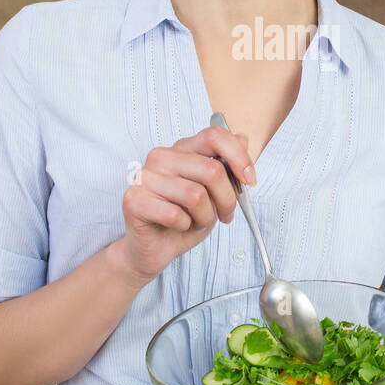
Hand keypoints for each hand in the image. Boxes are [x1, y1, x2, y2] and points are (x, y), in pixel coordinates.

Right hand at [112, 126, 255, 286]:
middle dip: (227, 199)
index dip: (239, 157)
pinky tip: (178, 226)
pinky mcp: (134, 200)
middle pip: (212, 170)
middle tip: (224, 215)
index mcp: (181, 149)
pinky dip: (184, 226)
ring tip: (197, 221)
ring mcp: (144, 177)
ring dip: (205, 217)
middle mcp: (161, 157)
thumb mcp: (214, 192)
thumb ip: (226, 166)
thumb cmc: (183, 219)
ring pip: (195, 195)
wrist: (153, 249)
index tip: (250, 180)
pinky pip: (175, 214)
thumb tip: (243, 138)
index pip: (214, 136)